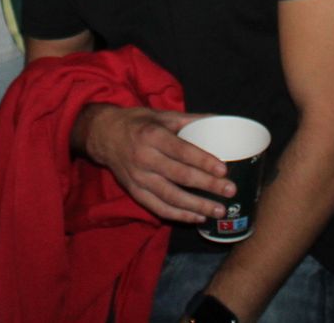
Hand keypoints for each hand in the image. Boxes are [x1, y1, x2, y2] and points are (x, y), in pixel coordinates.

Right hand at [75, 104, 232, 223]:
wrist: (103, 135)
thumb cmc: (137, 123)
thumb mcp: (160, 115)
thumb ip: (189, 120)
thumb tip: (220, 121)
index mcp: (152, 136)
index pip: (182, 151)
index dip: (203, 161)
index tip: (224, 169)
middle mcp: (144, 158)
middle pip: (180, 176)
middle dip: (207, 186)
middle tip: (230, 191)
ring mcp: (138, 178)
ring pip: (170, 197)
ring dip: (196, 206)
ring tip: (218, 210)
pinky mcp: (135, 191)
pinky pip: (158, 208)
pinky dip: (179, 215)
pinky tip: (197, 217)